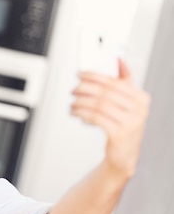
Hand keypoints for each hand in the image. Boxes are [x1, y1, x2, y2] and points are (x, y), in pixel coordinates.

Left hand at [71, 59, 149, 176]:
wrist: (124, 154)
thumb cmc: (123, 126)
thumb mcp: (127, 103)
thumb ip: (124, 81)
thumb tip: (119, 59)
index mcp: (141, 97)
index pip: (114, 81)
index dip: (94, 76)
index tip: (79, 74)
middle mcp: (139, 109)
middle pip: (105, 92)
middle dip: (85, 89)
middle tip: (73, 90)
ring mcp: (131, 122)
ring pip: (99, 105)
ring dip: (81, 102)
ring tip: (72, 103)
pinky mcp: (119, 134)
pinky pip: (96, 118)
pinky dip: (82, 113)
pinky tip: (75, 112)